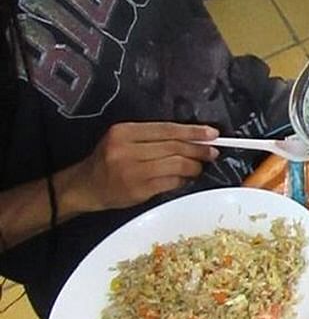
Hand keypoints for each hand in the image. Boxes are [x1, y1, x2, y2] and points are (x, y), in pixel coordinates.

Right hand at [59, 122, 218, 217]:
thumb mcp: (124, 140)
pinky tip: (186, 179)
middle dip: (198, 149)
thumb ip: (153, 137)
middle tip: (212, 151)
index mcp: (124, 132)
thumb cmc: (109, 161)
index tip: (211, 133)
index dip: (193, 131)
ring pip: (175, 164)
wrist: (85, 187)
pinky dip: (182, 180)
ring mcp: (132, 171)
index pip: (167, 129)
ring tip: (200, 166)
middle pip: (174, 146)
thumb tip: (192, 137)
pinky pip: (170, 182)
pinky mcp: (137, 190)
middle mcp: (126, 149)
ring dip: (193, 166)